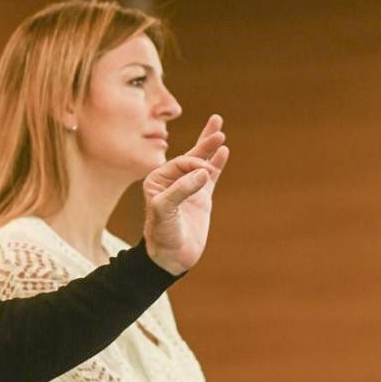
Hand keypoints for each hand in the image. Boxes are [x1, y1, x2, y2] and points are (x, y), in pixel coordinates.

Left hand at [142, 114, 229, 274]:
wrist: (170, 258)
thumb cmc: (161, 235)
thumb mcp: (165, 211)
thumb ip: (181, 190)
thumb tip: (203, 173)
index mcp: (157, 180)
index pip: (180, 163)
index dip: (194, 164)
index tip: (204, 175)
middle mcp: (172, 180)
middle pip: (190, 155)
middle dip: (204, 141)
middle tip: (217, 123)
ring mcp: (188, 188)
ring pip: (201, 162)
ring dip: (210, 146)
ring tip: (219, 129)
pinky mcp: (201, 198)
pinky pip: (211, 176)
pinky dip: (217, 164)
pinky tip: (223, 151)